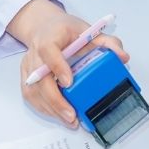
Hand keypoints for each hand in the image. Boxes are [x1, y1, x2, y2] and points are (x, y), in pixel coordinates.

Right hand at [7, 0, 128, 127]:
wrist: (44, 27)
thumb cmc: (65, 30)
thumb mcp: (88, 30)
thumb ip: (107, 42)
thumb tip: (123, 57)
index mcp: (49, 37)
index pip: (48, 50)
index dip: (57, 67)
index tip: (69, 83)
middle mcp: (34, 53)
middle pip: (39, 78)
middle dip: (55, 99)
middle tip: (71, 114)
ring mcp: (28, 66)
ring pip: (33, 90)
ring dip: (50, 108)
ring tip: (68, 120)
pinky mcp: (25, 77)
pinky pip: (30, 96)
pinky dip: (44, 108)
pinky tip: (58, 115)